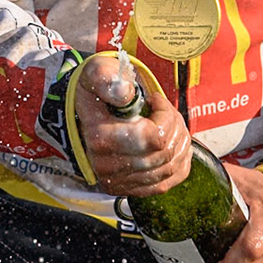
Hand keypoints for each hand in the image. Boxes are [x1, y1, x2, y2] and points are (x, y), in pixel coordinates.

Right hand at [73, 56, 191, 195]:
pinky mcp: (127, 189)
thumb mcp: (97, 74)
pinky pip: (166, 184)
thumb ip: (108, 79)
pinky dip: (178, 164)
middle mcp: (108, 166)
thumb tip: (126, 94)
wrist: (83, 114)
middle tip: (165, 109)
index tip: (155, 99)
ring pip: (169, 168)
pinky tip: (175, 145)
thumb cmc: (96, 91)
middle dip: (175, 126)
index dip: (166, 116)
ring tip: (170, 123)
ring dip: (179, 143)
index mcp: (101, 138)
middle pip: (164, 153)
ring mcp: (118, 182)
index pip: (154, 138)